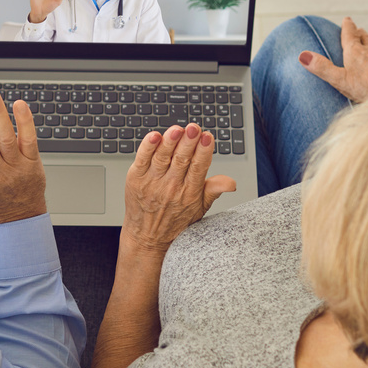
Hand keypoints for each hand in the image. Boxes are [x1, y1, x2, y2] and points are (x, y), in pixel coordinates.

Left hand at [123, 124, 235, 254]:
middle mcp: (171, 187)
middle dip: (188, 142)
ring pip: (162, 158)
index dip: (204, 151)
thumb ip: (214, 191)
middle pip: (181, 160)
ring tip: (177, 130)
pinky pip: (142, 160)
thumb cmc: (175, 222)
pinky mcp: (135, 180)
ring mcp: (152, 183)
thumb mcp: (200, 209)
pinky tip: (154, 136)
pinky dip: (147, 147)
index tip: (208, 137)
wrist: (146, 238)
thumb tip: (231, 183)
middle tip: (194, 128)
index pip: (199, 167)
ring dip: (169, 142)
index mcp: (190, 193)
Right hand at [300, 16, 367, 102]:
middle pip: (365, 38)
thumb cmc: (366, 88)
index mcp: (355, 52)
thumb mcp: (339, 79)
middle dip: (360, 33)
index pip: (350, 34)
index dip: (348, 26)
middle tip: (358, 30)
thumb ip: (322, 68)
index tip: (347, 19)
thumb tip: (302, 55)